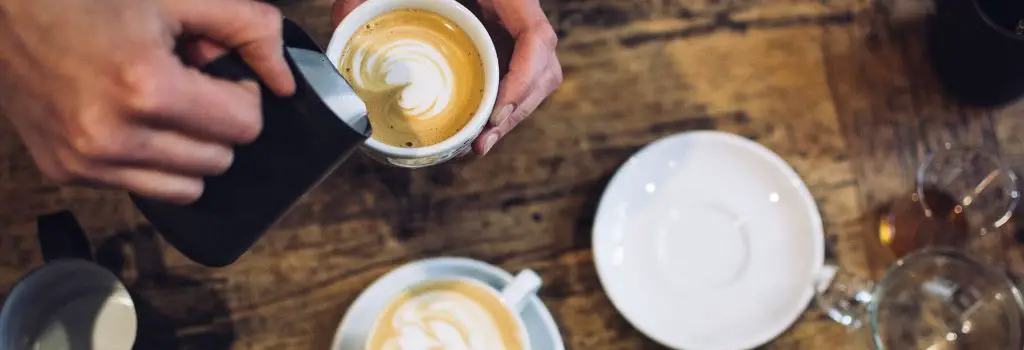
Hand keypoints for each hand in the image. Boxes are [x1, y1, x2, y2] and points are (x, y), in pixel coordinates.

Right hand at [0, 0, 294, 203]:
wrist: (4, 8)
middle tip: (187, 83)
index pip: (244, 126)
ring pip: (188, 188)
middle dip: (217, 123)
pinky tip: (130, 119)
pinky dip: (151, 162)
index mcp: (147, 88)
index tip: (218, 73)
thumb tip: (286, 81)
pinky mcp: (66, 171)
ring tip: (162, 104)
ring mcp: (86, 160)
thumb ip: (247, 28)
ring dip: (190, 150)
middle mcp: (113, 135)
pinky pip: (143, 189)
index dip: (242, 95)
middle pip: (220, 160)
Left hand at [332, 0, 561, 154]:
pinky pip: (517, 76)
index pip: (537, 38)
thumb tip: (342, 25)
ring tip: (479, 144)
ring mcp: (513, 26)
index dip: (523, 81)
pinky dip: (503, 105)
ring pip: (536, 78)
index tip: (494, 114)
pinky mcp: (502, 41)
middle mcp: (517, 10)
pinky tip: (479, 127)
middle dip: (516, 110)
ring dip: (512, 115)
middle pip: (543, 68)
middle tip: (481, 142)